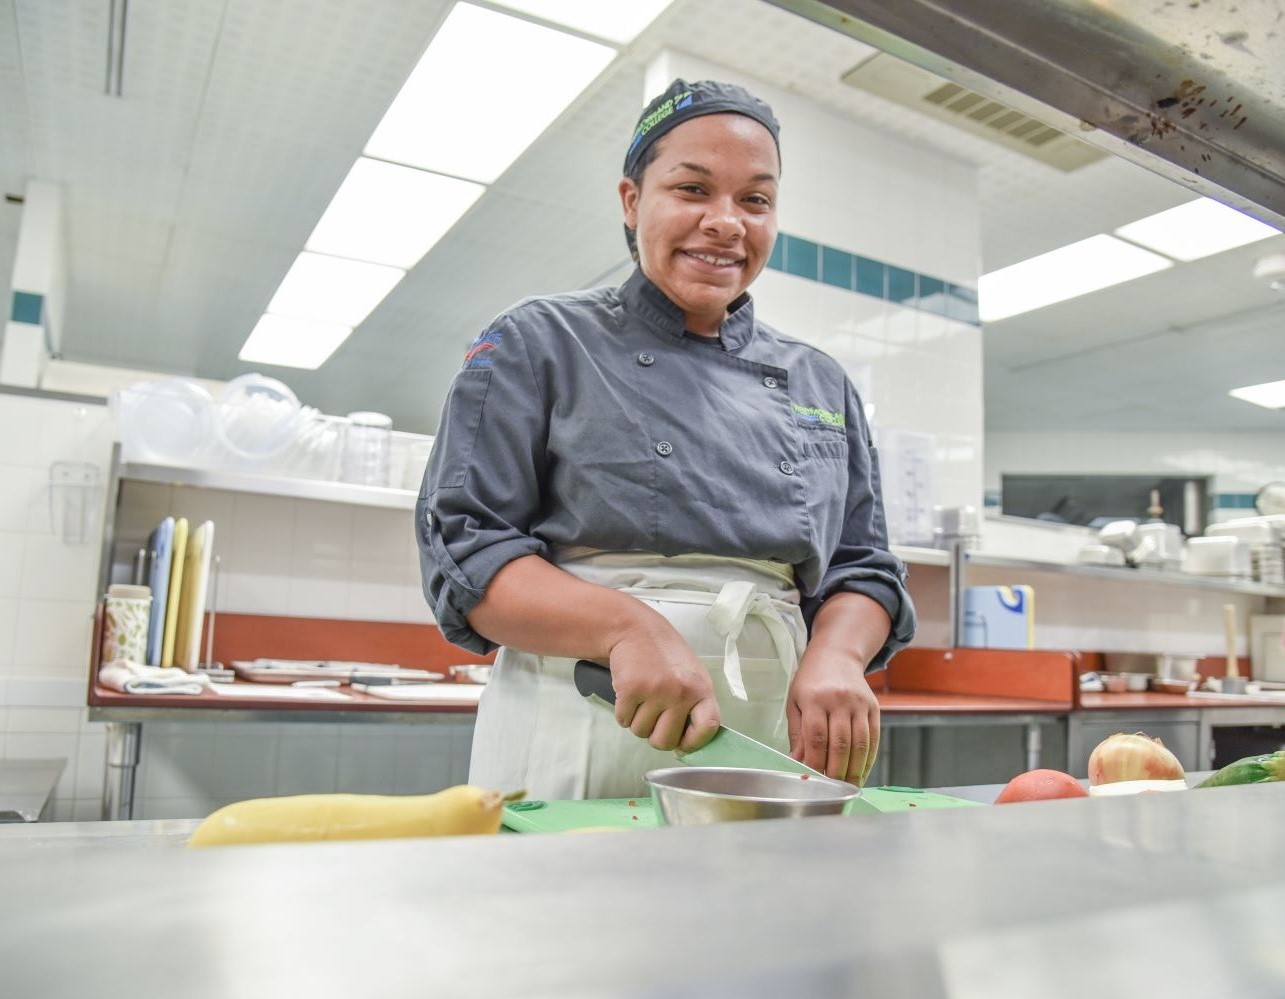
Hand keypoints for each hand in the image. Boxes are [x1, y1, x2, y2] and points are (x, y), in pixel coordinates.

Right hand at [608, 620, 719, 752]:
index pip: (708, 728)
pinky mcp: (631, 689)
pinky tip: (630, 693)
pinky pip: (623, 720)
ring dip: (637, 721)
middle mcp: (681, 692)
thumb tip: (685, 745)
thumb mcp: (691, 676)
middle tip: (653, 717)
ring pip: (641, 732)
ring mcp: (655, 691)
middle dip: (655, 736)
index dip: (694, 742)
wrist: (636, 629)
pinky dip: (623, 712)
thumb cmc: (665, 656)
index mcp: (701, 689)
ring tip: (642, 698)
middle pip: (665, 741)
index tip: (682, 743)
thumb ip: (694, 706)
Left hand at [786, 649, 880, 784]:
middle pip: (840, 743)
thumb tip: (797, 763)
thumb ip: (798, 734)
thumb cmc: (811, 682)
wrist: (836, 656)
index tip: (812, 779)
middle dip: (836, 771)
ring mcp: (859, 703)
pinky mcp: (873, 707)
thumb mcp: (795, 702)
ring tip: (847, 787)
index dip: (816, 762)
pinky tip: (861, 772)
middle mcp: (839, 700)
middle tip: (831, 790)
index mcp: (814, 698)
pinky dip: (868, 759)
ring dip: (854, 770)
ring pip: (860, 743)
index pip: (816, 737)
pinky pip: (873, 738)